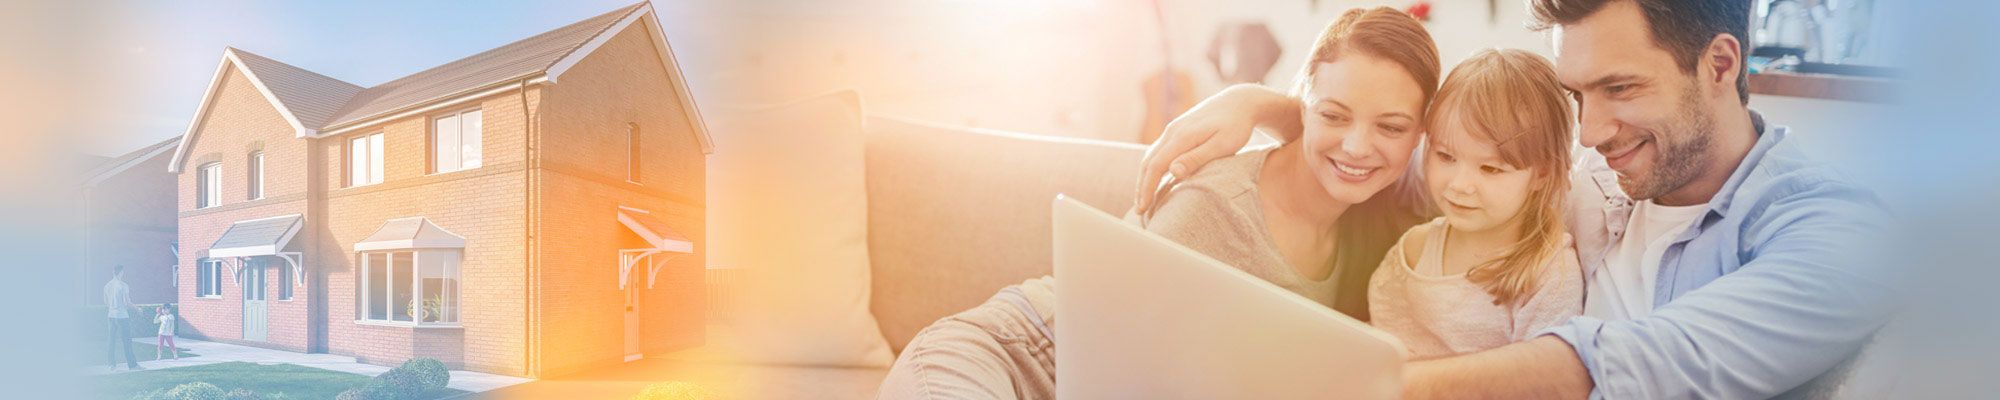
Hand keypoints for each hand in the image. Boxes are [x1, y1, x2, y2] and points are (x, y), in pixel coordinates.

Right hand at [1134, 84, 1300, 213]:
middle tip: (1140, 210)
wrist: (1239, 102)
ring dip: (1144, 178)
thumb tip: (1173, 172)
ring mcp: (1173, 130)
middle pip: (1148, 162)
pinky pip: (1158, 152)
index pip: (1155, 166)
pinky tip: (1155, 180)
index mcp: (1182, 136)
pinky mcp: (1177, 131)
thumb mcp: (1222, 144)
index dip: (1147, 188)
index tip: (1143, 207)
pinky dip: (1152, 168)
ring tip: (1144, 199)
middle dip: (1141, 187)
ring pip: (1150, 156)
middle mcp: (1172, 132)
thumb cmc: (1236, 126)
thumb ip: (1197, 158)